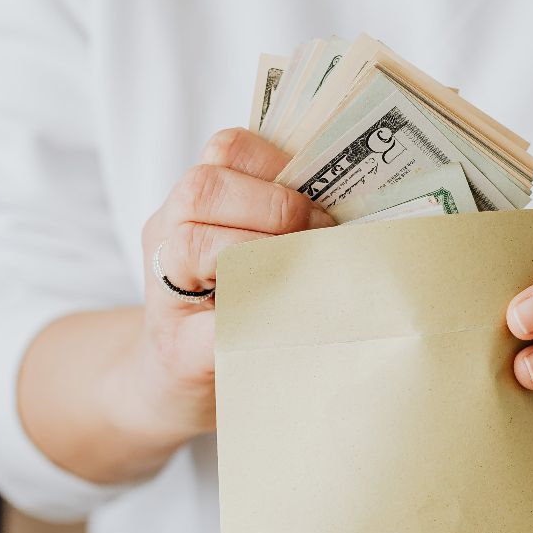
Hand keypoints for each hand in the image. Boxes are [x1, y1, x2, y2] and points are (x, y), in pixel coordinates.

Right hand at [113, 128, 332, 439]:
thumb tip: (368, 208)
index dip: (278, 163)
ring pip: (192, 243)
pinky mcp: (178, 350)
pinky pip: (214, 324)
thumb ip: (285, 221)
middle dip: (275, 206)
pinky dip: (258, 316)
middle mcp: (166, 236)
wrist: (175, 384)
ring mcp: (164, 293)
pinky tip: (292, 319)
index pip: (226, 149)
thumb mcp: (249, 250)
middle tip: (319, 234)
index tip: (321, 196)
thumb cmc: (231, 310)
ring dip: (260, 251)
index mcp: (191, 203)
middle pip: (204, 187)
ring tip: (301, 272)